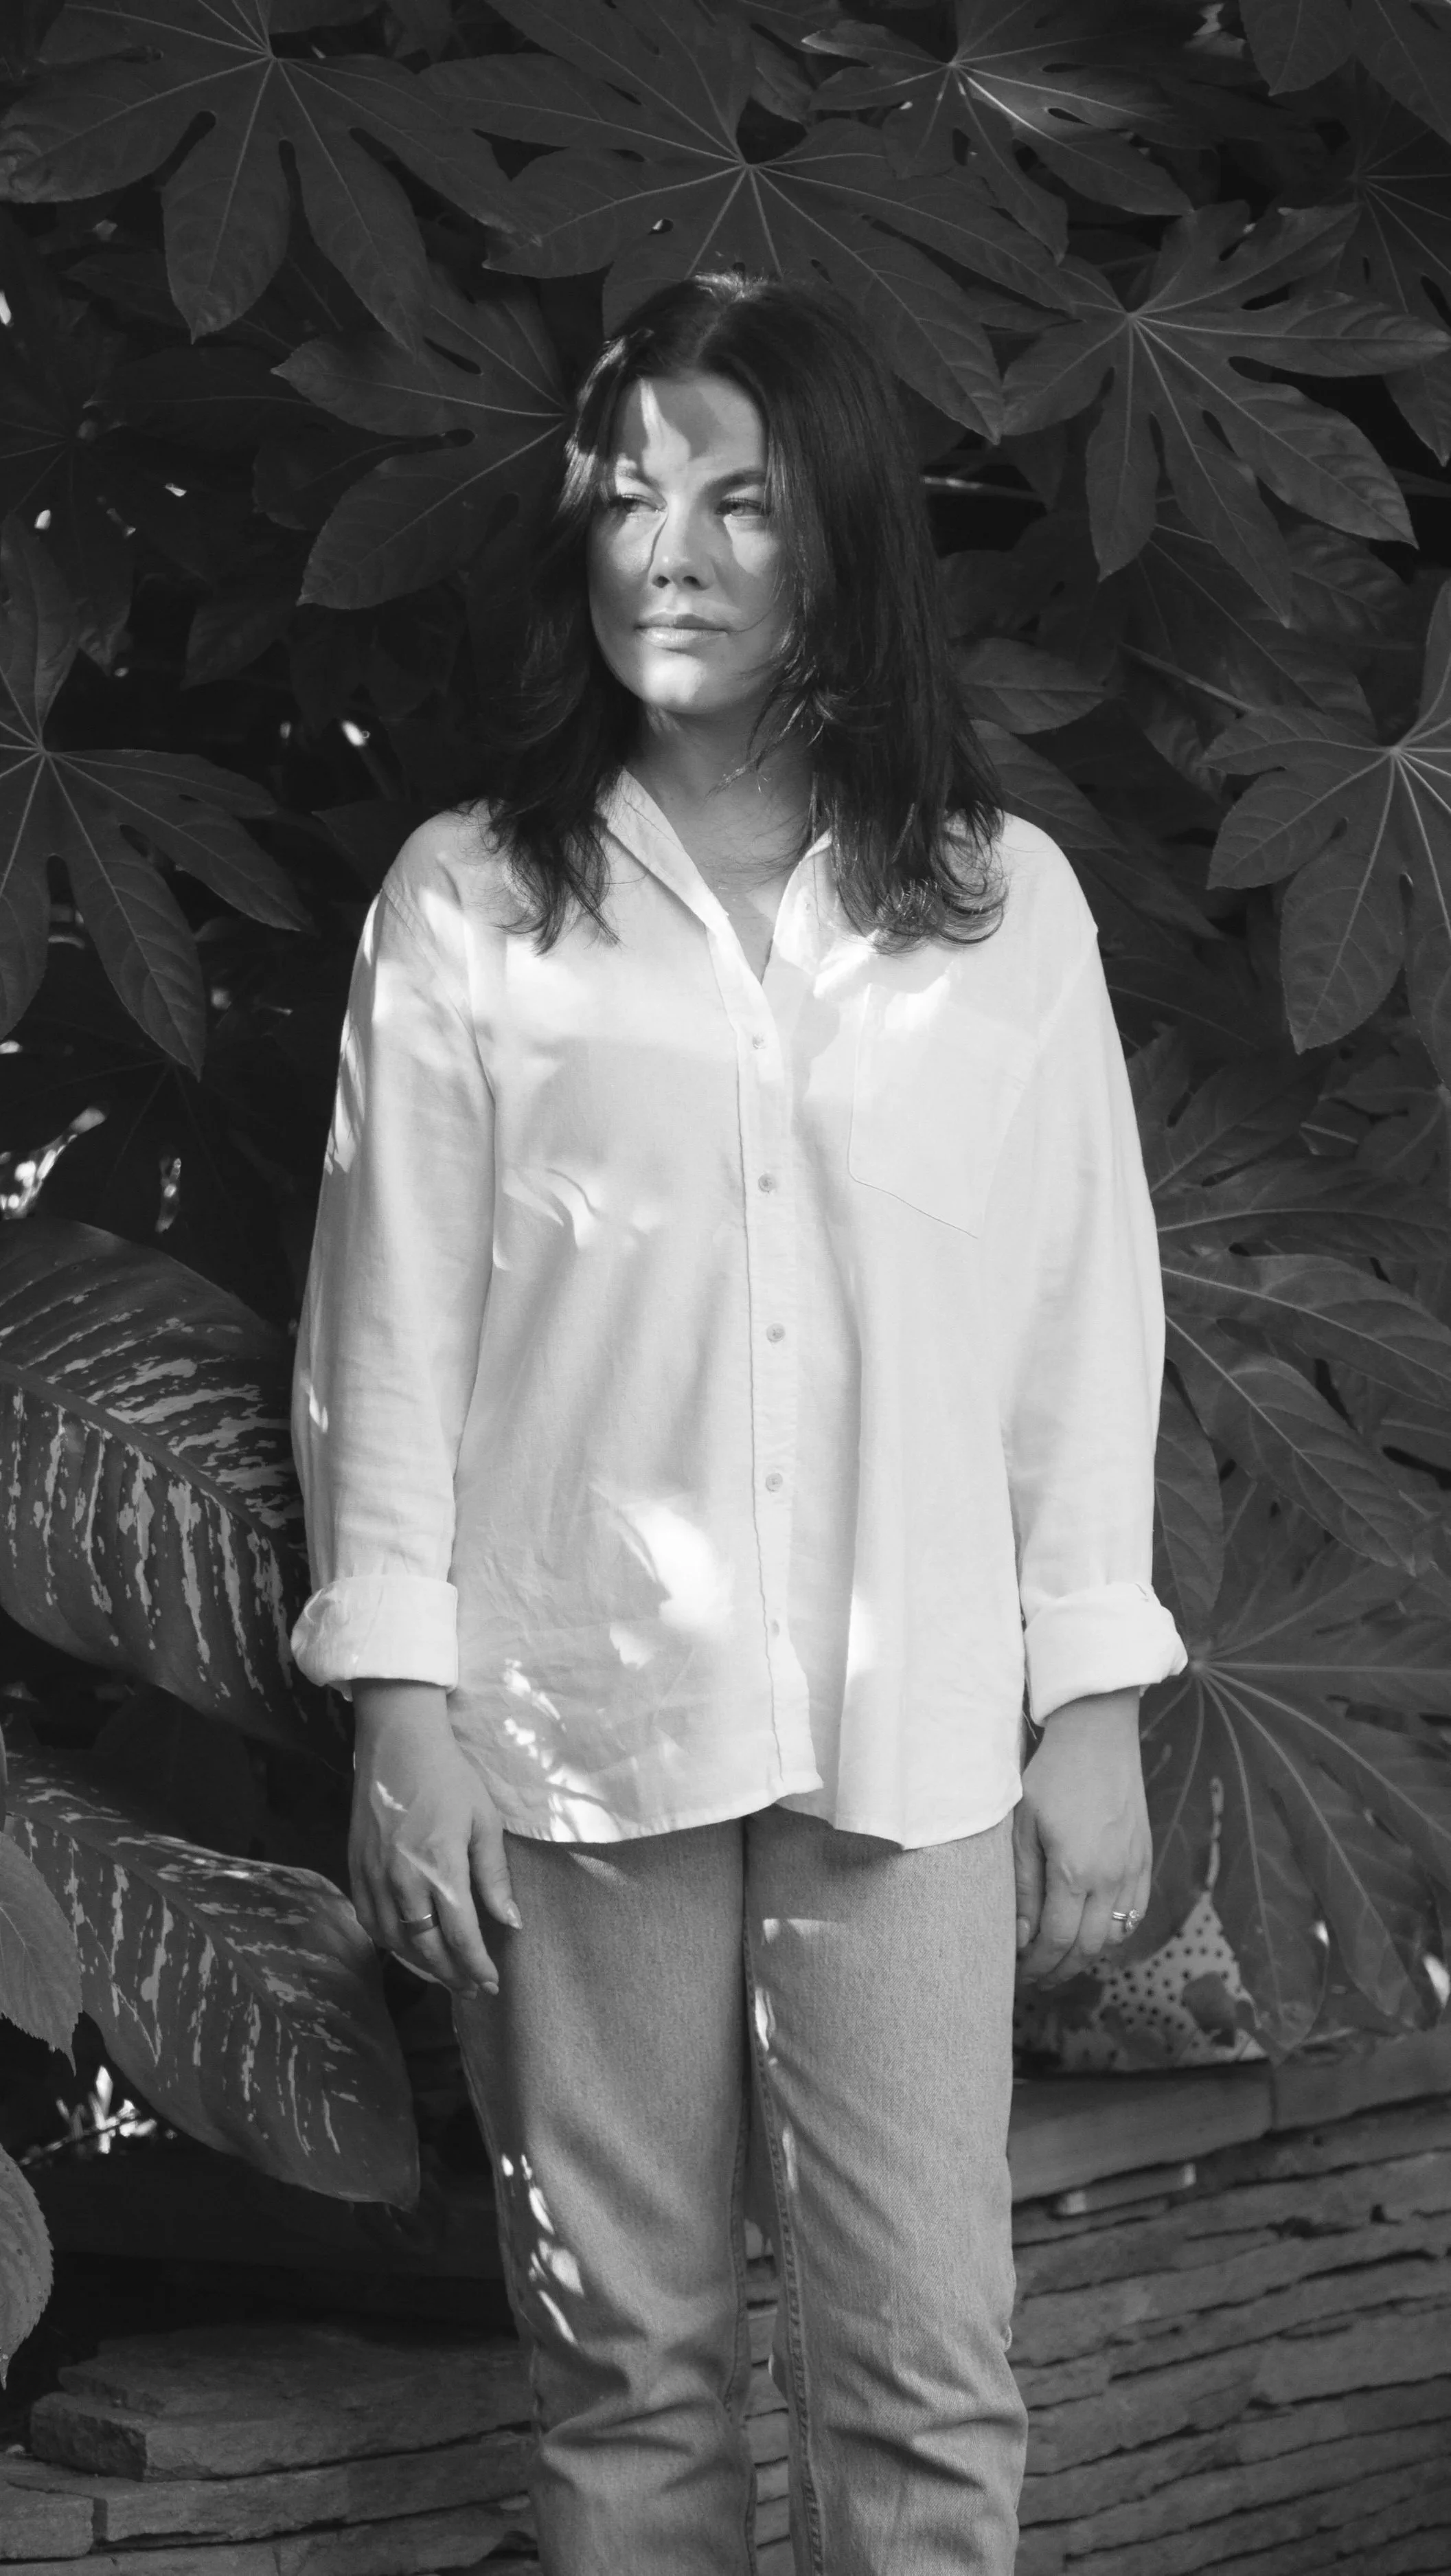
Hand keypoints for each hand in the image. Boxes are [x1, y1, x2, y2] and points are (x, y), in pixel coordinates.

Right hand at [350, 1680, 518, 1996]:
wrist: (397, 1743)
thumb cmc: (448, 1778)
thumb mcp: (484, 1822)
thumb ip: (494, 1877)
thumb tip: (511, 1922)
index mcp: (440, 1869)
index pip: (460, 1937)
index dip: (476, 1966)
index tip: (491, 1983)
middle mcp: (402, 1882)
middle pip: (426, 1948)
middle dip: (451, 1974)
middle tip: (471, 1988)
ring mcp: (373, 1877)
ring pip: (394, 1940)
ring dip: (420, 1964)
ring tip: (444, 1973)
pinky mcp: (355, 1868)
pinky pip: (369, 1920)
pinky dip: (389, 1942)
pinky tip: (406, 1945)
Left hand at [1013, 1688, 1151, 1986]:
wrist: (1098, 1737)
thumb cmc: (1051, 1776)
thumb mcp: (1024, 1827)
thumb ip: (1023, 1885)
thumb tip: (1021, 1936)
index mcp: (1075, 1870)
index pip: (1058, 1940)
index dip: (1038, 1964)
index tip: (1020, 1974)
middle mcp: (1112, 1877)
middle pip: (1088, 1947)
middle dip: (1060, 1969)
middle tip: (1036, 1977)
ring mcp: (1134, 1869)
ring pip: (1115, 1936)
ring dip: (1087, 1956)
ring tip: (1060, 1960)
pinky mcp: (1145, 1859)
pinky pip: (1135, 1913)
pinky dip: (1114, 1933)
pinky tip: (1092, 1932)